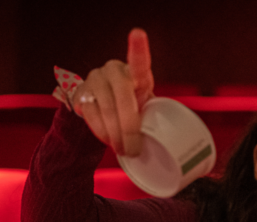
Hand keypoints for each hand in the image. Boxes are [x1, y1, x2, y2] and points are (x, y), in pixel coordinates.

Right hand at [73, 28, 154, 156]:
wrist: (106, 111)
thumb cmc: (135, 110)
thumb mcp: (148, 110)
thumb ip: (154, 118)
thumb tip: (175, 151)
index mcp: (138, 73)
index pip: (139, 60)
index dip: (138, 47)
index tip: (137, 34)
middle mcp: (114, 70)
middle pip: (122, 98)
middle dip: (129, 128)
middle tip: (133, 148)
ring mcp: (95, 79)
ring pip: (105, 109)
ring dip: (115, 134)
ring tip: (123, 149)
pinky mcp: (80, 91)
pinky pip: (90, 114)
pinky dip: (101, 132)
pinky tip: (108, 140)